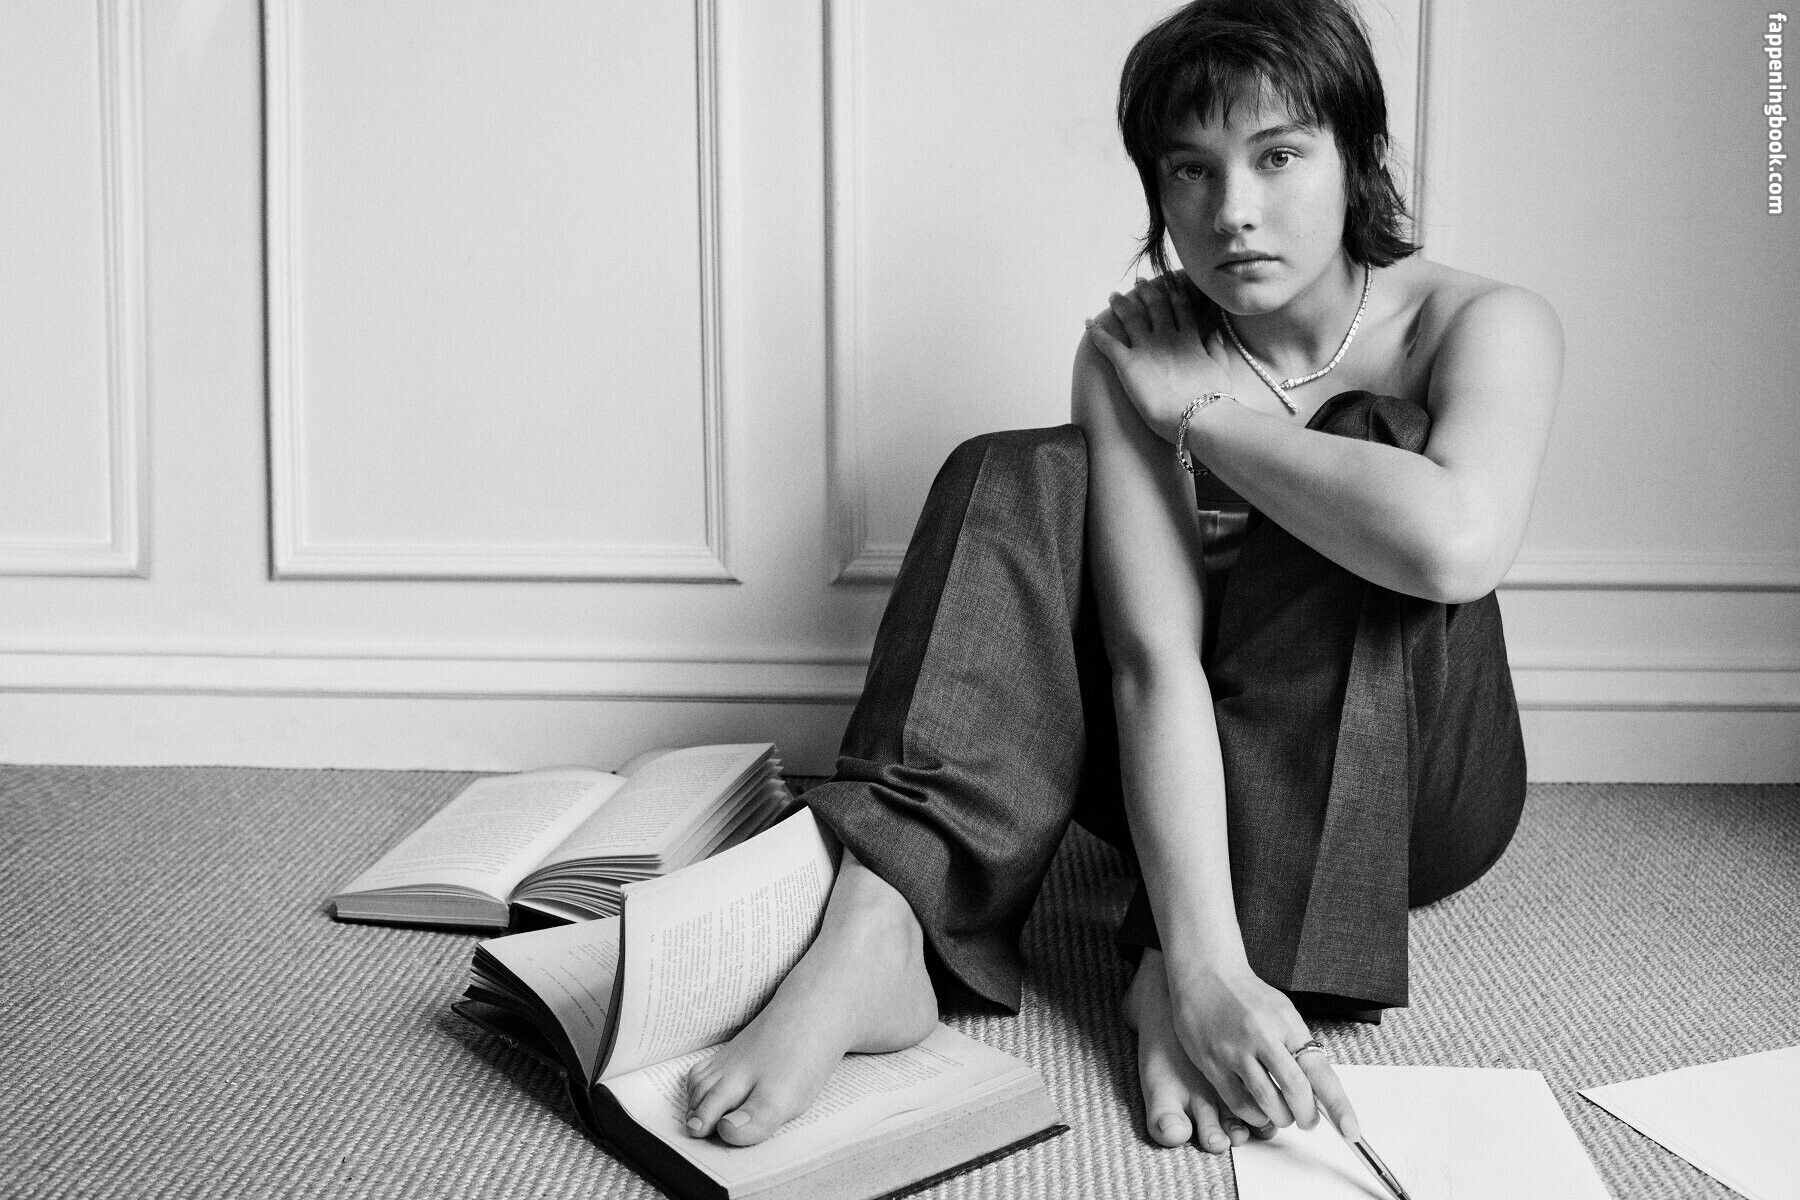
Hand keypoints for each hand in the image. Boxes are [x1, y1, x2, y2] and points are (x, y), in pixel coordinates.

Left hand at [1086, 273, 1234, 443]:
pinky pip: (1107, 342)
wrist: (1197, 414)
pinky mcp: (1127, 363)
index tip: (1167, 282)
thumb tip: (1215, 331)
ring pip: (1129, 318)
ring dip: (1120, 305)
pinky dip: (1096, 332)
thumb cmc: (1213, 399)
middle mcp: (1166, 337)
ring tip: (1113, 296)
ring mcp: (1146, 348)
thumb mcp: (1221, 369)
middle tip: (1137, 282)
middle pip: (1153, 306)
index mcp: (1189, 338)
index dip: (1172, 293)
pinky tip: (1088, 323)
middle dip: (1145, 292)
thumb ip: (1216, 347)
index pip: (1180, 307)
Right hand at [1164, 955, 1364, 1142]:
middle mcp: (1263, 1037)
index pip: (1321, 1073)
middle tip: (1308, 1120)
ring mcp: (1235, 1051)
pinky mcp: (1212, 1064)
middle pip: (1296, 1093)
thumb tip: (1319, 1090)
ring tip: (1282, 1114)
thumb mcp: (1283, 1013)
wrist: (1204, 974)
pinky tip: (1257, 1109)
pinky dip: (1255, 1115)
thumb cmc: (1246, 996)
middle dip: (1307, 1116)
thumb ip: (1300, 1048)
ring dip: (1281, 1118)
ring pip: (1268, 1103)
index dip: (1339, 1107)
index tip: (1352, 1131)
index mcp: (1287, 1024)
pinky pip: (1240, 1104)